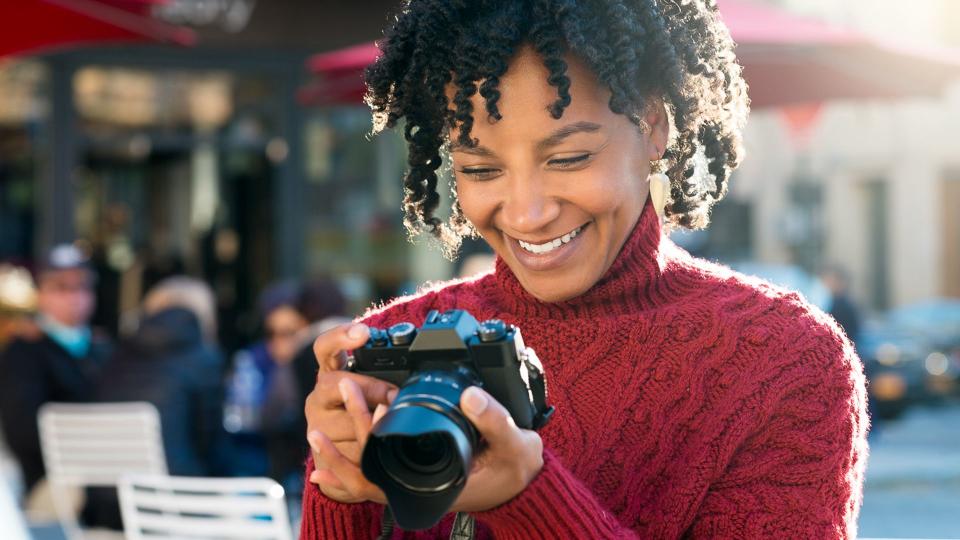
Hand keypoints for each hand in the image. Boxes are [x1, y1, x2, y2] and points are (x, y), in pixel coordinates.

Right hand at [305, 323, 396, 503]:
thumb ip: (386, 379)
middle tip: (395, 395)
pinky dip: (366, 452)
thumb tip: (414, 381)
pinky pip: (346, 451)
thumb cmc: (366, 414)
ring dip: (372, 426)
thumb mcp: (374, 390)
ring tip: (393, 428)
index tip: (363, 332)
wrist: (342, 452)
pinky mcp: (319, 450)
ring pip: (343, 421)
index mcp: (330, 373)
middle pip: (334, 383)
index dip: (341, 337)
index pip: (325, 346)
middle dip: (369, 389)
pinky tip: (380, 453)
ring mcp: (316, 422)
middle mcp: (318, 395)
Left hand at [313, 378, 543, 511]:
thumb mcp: (513, 443)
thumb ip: (493, 419)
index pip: (385, 477)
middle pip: (367, 476)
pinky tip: (329, 466)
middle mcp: (418, 491)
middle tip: (341, 397)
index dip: (368, 445)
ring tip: (318, 436)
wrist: (526, 484)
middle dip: (345, 444)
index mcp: (436, 486)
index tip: (370, 408)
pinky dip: (353, 472)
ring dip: (342, 459)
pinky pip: (376, 479)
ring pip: (367, 479)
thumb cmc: (518, 467)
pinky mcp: (415, 478)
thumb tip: (469, 395)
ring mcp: (413, 487)